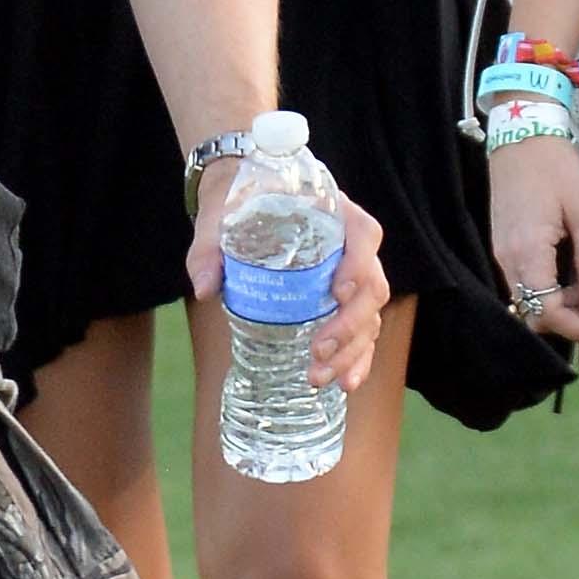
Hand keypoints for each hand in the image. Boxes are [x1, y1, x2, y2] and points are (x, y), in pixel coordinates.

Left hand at [187, 162, 390, 393]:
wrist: (243, 195)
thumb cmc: (240, 200)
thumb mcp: (220, 215)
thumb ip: (210, 247)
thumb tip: (206, 288)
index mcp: (335, 213)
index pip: (364, 234)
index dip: (359, 264)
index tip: (338, 291)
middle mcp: (353, 246)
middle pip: (372, 286)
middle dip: (350, 326)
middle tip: (318, 352)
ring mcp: (352, 277)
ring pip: (370, 316)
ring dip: (352, 351)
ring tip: (320, 377)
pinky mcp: (341, 302)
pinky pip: (362, 333)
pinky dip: (356, 359)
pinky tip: (344, 383)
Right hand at [488, 130, 578, 341]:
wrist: (521, 134)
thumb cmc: (556, 168)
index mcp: (528, 252)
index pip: (547, 312)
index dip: (576, 328)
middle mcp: (507, 260)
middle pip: (534, 313)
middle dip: (569, 319)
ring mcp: (501, 252)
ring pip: (528, 299)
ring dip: (559, 304)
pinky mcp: (502, 245)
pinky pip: (523, 281)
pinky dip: (547, 288)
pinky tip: (569, 274)